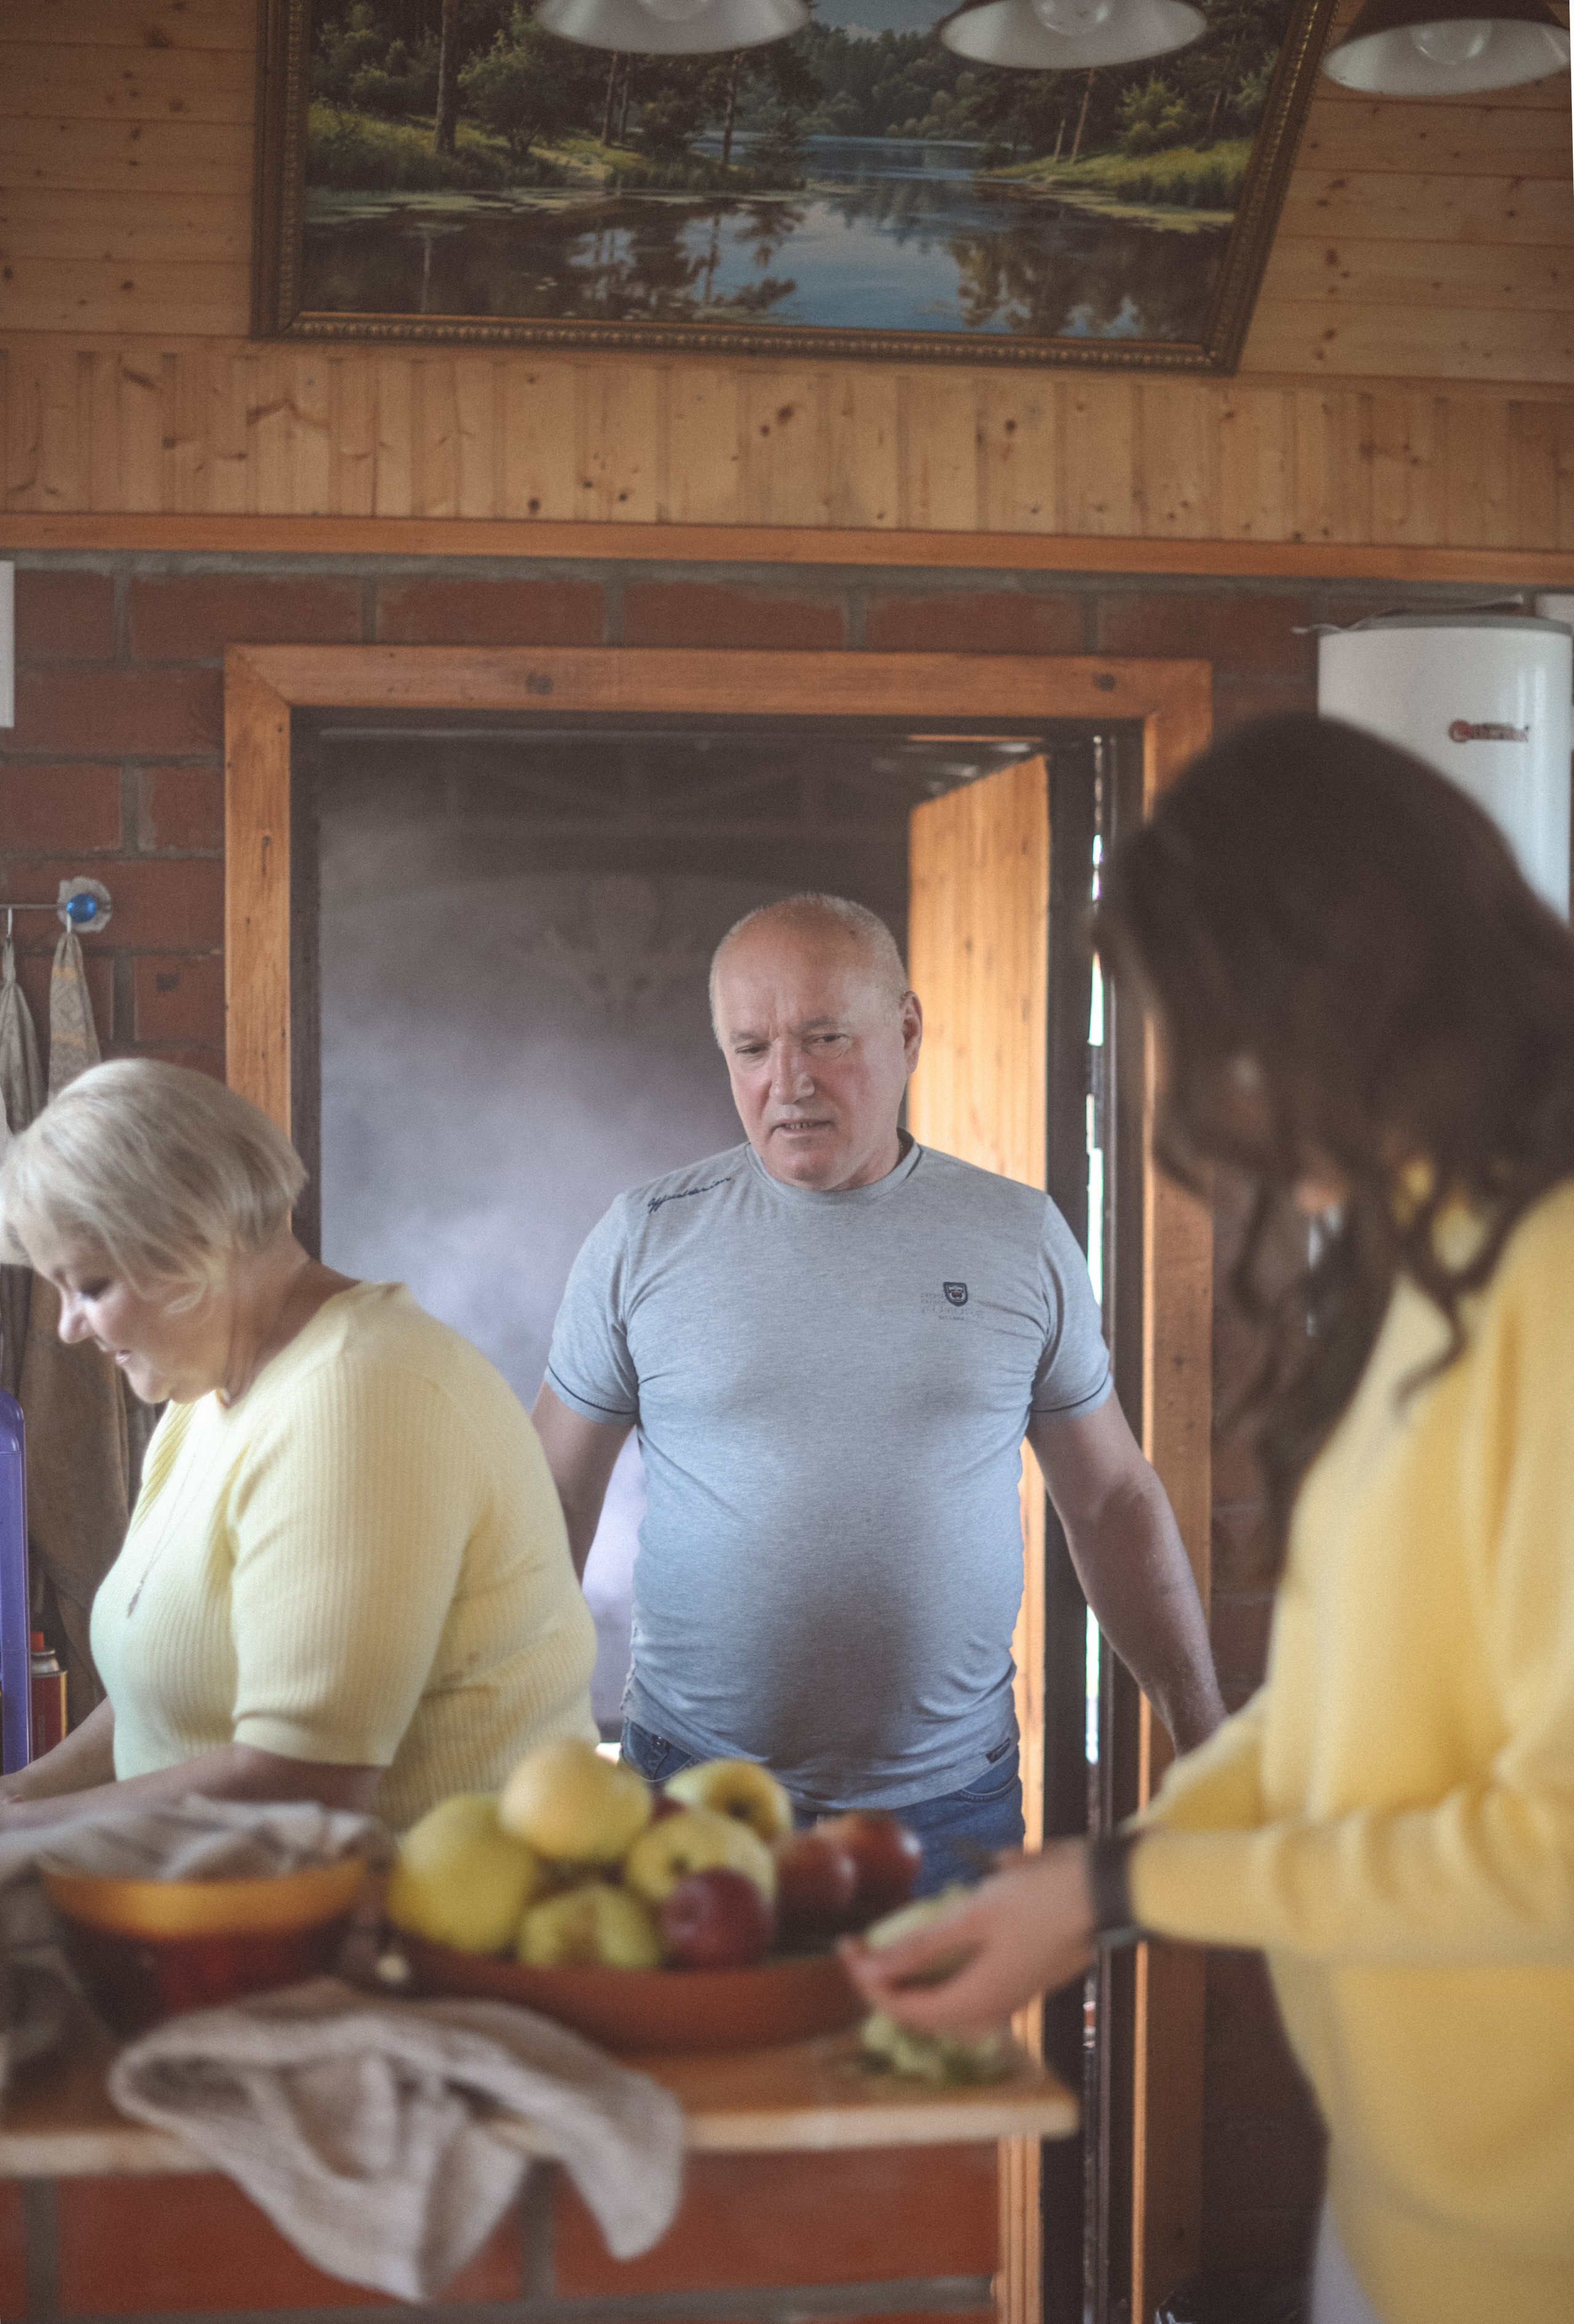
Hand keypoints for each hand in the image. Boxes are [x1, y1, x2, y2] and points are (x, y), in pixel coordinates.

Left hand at [840, 1840, 1095, 2040]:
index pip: (906, 2008)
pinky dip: (943, 1978)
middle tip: (862, 1949)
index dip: (869, 1982)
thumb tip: (871, 1968)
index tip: (846, 1947)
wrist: (1102, 1890)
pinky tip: (937, 1951)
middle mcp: (992, 2011)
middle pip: (924, 2014)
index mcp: (977, 2001)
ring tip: (891, 1953)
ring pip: (948, 2010)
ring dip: (915, 1985)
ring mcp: (1011, 2000)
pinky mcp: (1022, 1983)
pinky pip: (970, 1995)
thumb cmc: (1037, 1898)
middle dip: (887, 1985)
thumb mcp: (973, 1915)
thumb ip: (921, 1946)